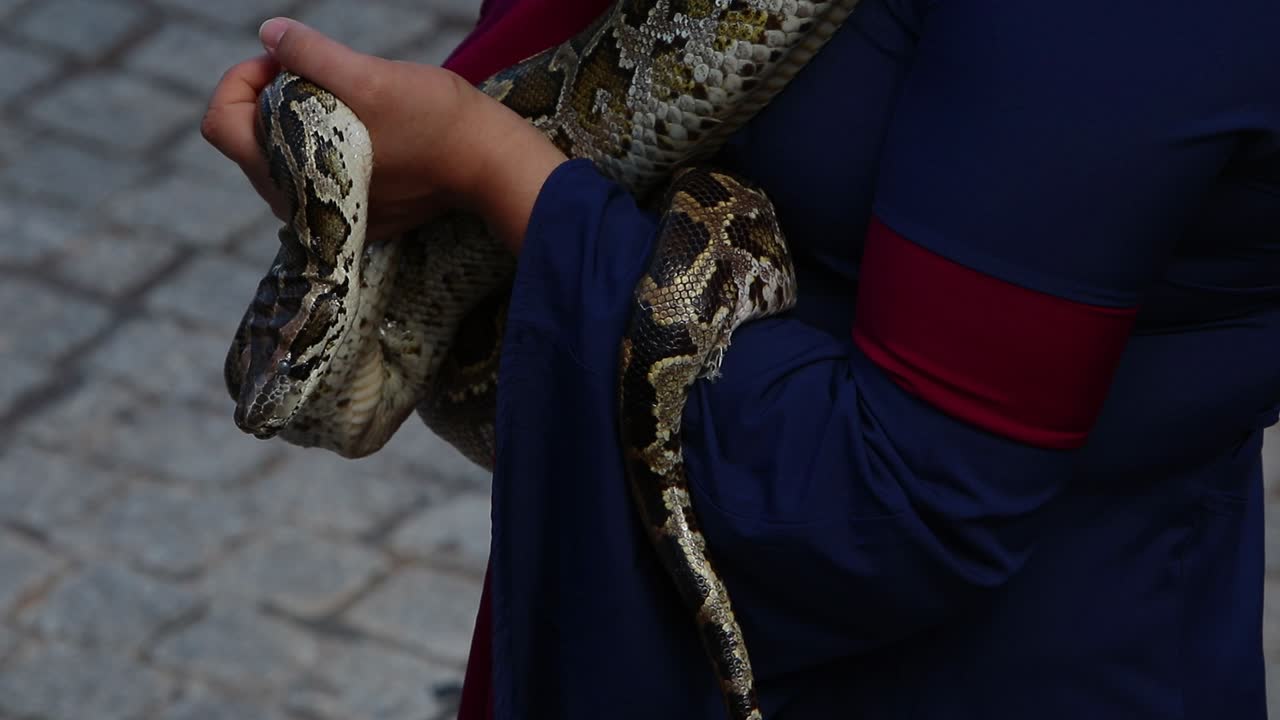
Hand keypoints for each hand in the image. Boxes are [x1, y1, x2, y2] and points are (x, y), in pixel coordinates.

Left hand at [201, 18, 566, 250]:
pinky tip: (363, 128)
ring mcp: (326, 216)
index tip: (283, 61)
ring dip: (297, 120)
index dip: (242, 79)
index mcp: (287, 175)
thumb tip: (268, 33)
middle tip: (311, 72)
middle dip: (269, 98)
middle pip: (248, 139)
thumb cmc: (432, 121)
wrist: (489, 165)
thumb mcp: (368, 77)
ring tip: (339, 99)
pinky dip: (324, 145)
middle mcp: (296, 206)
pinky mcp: (355, 216)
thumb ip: (310, 54)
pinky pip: (315, 175)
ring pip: (281, 157)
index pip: (222, 122)